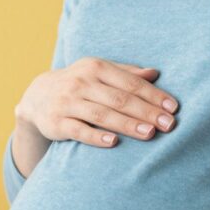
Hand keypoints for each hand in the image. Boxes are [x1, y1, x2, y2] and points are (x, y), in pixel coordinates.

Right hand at [16, 57, 178, 148]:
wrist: (37, 96)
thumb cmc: (79, 84)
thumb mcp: (99, 72)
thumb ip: (126, 73)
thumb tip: (155, 73)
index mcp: (96, 67)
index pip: (130, 82)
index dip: (153, 95)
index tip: (173, 108)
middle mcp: (81, 82)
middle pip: (119, 99)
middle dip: (146, 112)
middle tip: (168, 124)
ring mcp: (67, 102)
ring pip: (102, 114)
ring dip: (127, 124)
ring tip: (150, 133)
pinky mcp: (56, 122)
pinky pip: (78, 130)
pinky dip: (95, 136)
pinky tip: (113, 142)